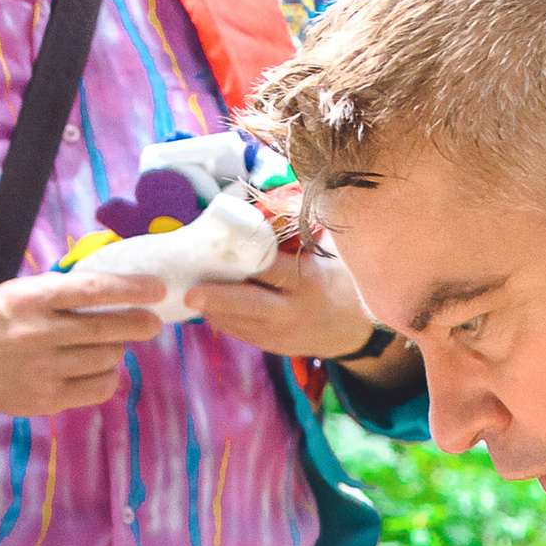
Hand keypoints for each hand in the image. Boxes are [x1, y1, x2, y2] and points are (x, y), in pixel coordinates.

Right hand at [0, 278, 166, 453]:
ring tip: (106, 344)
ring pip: (106, 358)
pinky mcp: (49, 399)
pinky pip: (99, 388)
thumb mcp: (18, 292)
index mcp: (31, 299)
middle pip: (107, 329)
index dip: (130, 289)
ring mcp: (44, 370)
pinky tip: (98, 368)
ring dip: (115, 349)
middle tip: (152, 322)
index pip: (91, 290)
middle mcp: (38, 334)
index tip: (157, 289)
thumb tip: (113, 283)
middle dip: (138, 324)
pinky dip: (108, 376)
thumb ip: (59, 289)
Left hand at [186, 232, 382, 361]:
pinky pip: (241, 333)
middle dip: (218, 299)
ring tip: (189, 293)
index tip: (218, 249)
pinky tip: (208, 306)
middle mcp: (293, 309)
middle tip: (190, 293)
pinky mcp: (273, 345)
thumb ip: (304, 232)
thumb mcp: (332, 253)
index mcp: (308, 279)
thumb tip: (271, 200)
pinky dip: (222, 319)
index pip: (270, 268)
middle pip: (250, 304)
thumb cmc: (341, 280)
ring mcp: (281, 332)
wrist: (356, 330)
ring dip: (213, 309)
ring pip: (239, 323)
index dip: (243, 259)